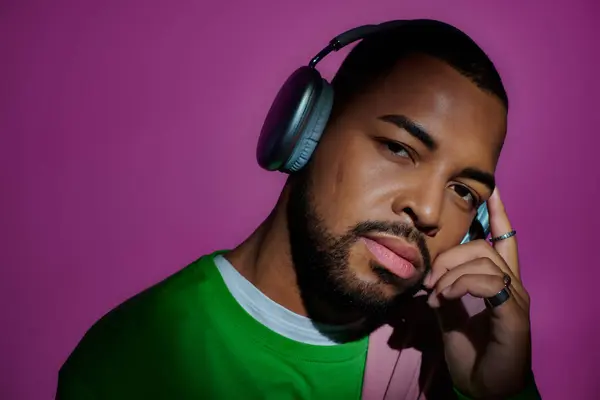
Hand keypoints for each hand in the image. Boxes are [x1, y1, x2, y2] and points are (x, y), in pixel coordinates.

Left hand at [423, 188, 531, 398]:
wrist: (483, 386)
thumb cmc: (470, 350)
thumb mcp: (451, 313)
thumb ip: (445, 289)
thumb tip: (426, 274)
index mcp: (499, 281)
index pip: (503, 239)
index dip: (498, 214)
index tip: (492, 190)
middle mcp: (512, 284)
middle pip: (483, 245)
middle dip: (449, 255)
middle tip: (428, 280)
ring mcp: (515, 298)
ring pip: (482, 260)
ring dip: (450, 274)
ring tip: (435, 295)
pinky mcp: (513, 313)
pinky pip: (487, 282)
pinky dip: (460, 285)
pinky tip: (446, 299)